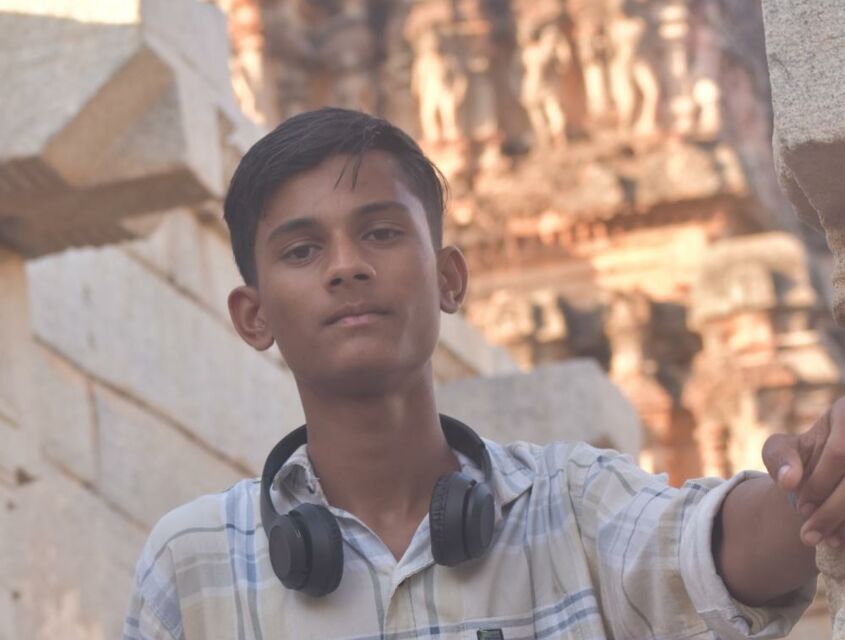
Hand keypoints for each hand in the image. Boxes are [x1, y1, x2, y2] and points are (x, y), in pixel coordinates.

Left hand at [762, 397, 844, 548]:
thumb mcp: (783, 449)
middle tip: (809, 535)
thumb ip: (778, 457)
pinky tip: (843, 543)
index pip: (840, 453)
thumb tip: (788, 481)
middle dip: (833, 511)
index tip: (801, 508)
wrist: (828, 471)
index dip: (820, 484)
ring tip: (828, 542)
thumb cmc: (805, 456)